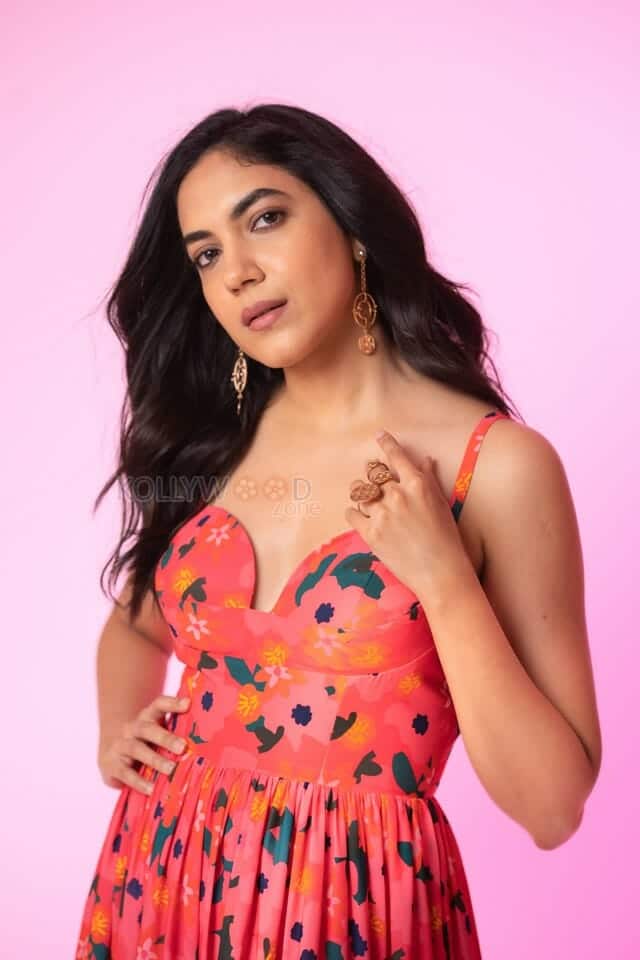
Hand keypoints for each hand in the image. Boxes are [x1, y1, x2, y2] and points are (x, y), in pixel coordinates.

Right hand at [98, 694, 190, 795]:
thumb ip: (176, 733)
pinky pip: (125, 772)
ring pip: (136, 749)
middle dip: (165, 737)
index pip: (158, 705)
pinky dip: (139, 781)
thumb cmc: (146, 744)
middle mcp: (132, 728)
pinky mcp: (110, 764)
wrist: (110, 754)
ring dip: (155, 759)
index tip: (188, 704)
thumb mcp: (157, 735)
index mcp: (147, 717)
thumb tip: (210, 741)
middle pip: (148, 728)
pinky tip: (151, 789)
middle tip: (183, 747)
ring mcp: (120, 745)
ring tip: (171, 770)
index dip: (172, 703)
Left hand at [345, 430, 471, 596]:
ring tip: (367, 500)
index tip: (379, 435)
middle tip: (374, 481)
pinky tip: (361, 516)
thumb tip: (424, 460)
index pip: (396, 457)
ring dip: (362, 493)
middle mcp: (397, 495)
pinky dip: (354, 512)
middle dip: (373, 475)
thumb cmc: (446, 539)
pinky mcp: (370, 534)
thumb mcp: (441, 504)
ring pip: (360, 492)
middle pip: (373, 473)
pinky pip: (351, 513)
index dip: (386, 443)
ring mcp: (382, 514)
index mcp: (417, 485)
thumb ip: (429, 480)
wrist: (441, 574)